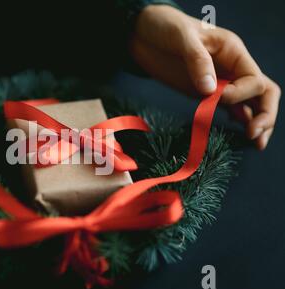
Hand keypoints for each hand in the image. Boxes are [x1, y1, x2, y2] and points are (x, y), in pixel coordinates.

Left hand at [130, 5, 280, 149]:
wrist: (142, 32)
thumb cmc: (165, 27)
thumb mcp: (181, 37)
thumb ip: (197, 61)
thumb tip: (211, 91)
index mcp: (233, 52)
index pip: (254, 80)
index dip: (240, 94)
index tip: (218, 98)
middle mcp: (231, 68)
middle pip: (262, 93)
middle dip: (264, 115)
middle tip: (254, 136)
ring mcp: (218, 82)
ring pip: (248, 104)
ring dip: (254, 122)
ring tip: (254, 143)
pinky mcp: (203, 93)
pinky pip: (227, 108)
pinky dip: (235, 120)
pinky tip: (237, 133)